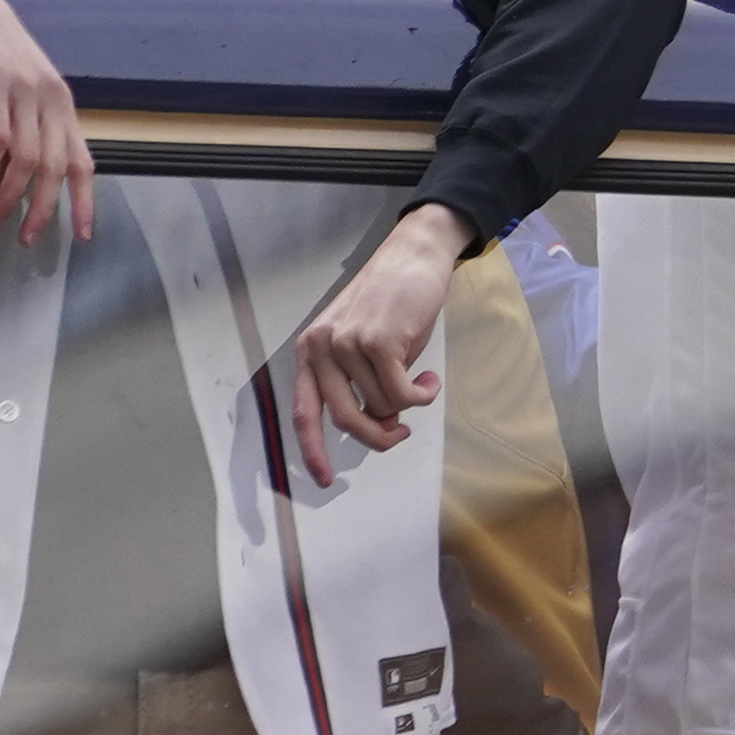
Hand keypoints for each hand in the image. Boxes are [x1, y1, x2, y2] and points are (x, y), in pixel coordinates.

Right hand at [0, 0, 90, 247]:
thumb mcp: (19, 91)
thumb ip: (26, 126)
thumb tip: (23, 172)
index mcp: (61, 105)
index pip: (82, 160)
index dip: (85, 200)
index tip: (82, 235)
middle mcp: (50, 101)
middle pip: (57, 167)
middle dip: (43, 209)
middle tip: (28, 239)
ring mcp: (23, 93)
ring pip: (27, 158)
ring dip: (11, 197)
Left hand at [283, 203, 467, 489]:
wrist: (413, 255)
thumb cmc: (391, 300)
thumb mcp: (364, 343)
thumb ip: (362, 383)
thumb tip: (381, 423)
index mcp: (311, 350)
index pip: (304, 412)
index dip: (312, 450)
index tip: (323, 479)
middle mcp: (322, 348)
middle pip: (344, 419)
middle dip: (376, 436)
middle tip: (399, 434)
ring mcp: (349, 343)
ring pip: (380, 405)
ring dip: (407, 404)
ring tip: (421, 381)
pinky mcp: (379, 341)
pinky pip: (402, 394)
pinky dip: (421, 395)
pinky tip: (430, 379)